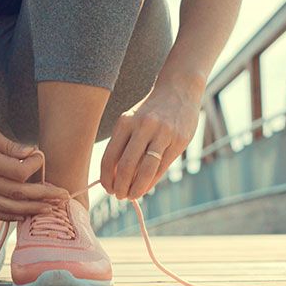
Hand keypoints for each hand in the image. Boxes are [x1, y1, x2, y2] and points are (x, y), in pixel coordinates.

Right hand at [0, 111, 69, 220]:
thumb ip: (8, 145)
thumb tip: (32, 153)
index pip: (16, 173)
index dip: (34, 168)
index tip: (40, 157)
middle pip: (15, 194)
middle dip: (42, 196)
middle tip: (62, 195)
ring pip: (4, 208)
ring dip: (30, 210)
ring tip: (49, 209)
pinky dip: (8, 216)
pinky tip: (23, 215)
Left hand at [100, 85, 201, 199]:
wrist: (179, 89)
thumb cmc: (151, 110)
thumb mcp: (132, 120)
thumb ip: (123, 144)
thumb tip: (113, 176)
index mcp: (126, 122)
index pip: (110, 157)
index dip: (106, 177)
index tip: (107, 188)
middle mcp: (143, 127)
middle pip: (126, 166)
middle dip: (120, 186)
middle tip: (119, 196)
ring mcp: (163, 134)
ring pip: (146, 170)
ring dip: (136, 188)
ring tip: (131, 196)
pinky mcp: (179, 141)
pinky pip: (162, 167)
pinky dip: (151, 182)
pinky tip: (145, 187)